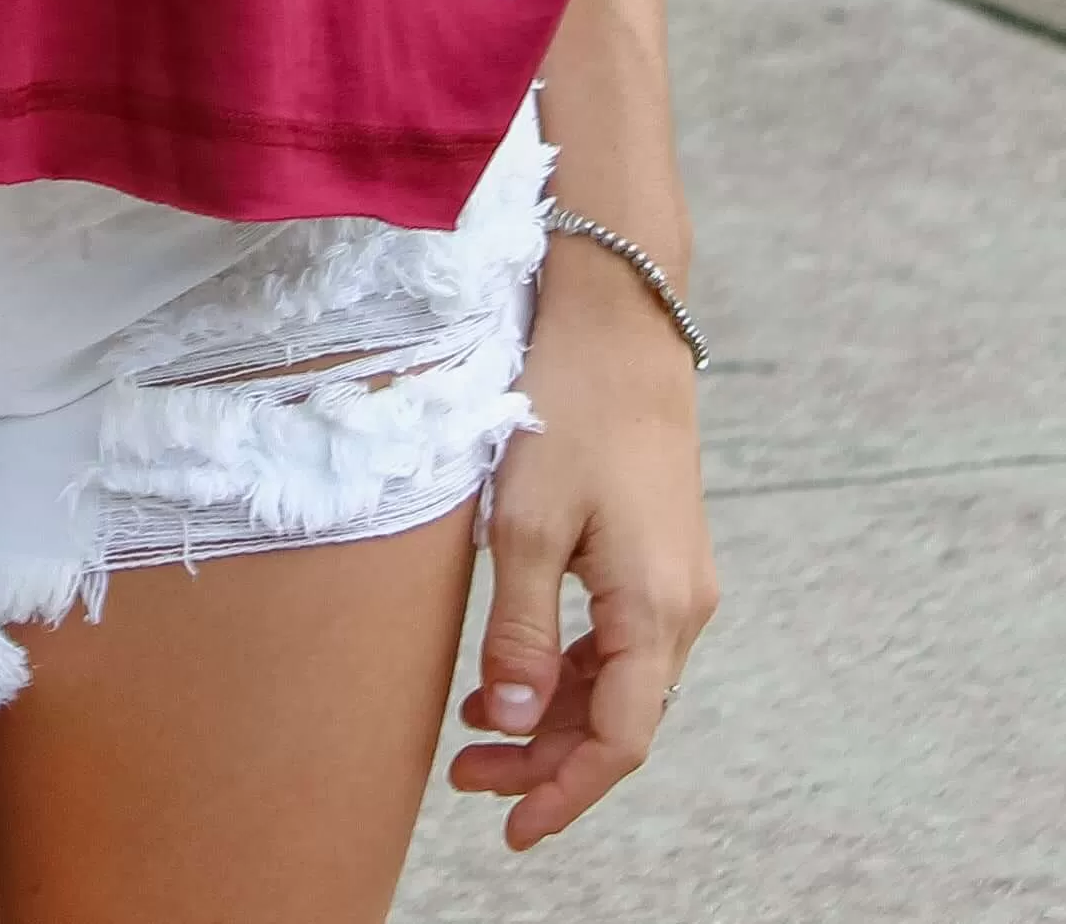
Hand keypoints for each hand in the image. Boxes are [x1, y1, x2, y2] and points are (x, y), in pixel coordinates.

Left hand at [448, 244, 716, 847]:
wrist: (620, 318)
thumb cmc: (570, 409)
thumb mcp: (526, 523)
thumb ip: (519, 631)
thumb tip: (508, 722)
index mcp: (656, 609)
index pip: (619, 740)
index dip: (564, 792)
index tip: (510, 828)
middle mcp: (682, 605)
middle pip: (618, 718)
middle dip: (544, 759)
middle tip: (464, 777)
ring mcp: (677, 577)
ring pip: (619, 680)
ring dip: (551, 713)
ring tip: (472, 730)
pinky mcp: (660, 550)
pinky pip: (620, 638)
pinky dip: (568, 665)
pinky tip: (512, 668)